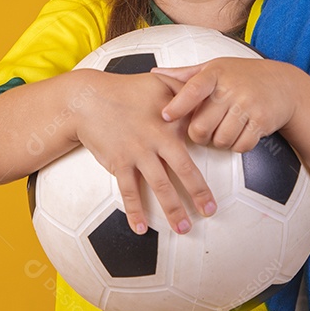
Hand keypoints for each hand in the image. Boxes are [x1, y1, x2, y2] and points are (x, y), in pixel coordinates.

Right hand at [69, 70, 217, 235]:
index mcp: (169, 124)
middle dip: (198, 193)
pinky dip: (134, 211)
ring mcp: (136, 154)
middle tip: (210, 211)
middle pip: (182, 171)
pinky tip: (141, 228)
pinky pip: (128, 192)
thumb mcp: (159, 81)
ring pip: (158, 186)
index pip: (196, 144)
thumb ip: (184, 87)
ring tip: (183, 228)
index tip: (222, 174)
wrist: (88, 100)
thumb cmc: (125, 90)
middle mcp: (155, 141)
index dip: (211, 156)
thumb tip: (205, 93)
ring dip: (172, 210)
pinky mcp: (118, 163)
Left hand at [153, 58, 298, 152]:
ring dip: (218, 142)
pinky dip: (236, 146)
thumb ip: (185, 74)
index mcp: (215, 73)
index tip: (165, 115)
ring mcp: (248, 105)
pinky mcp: (262, 121)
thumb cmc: (242, 75)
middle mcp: (231, 88)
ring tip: (221, 131)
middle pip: (201, 126)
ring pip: (220, 140)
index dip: (177, 105)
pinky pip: (240, 146)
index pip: (192, 90)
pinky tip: (237, 134)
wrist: (283, 83)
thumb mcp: (215, 67)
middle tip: (202, 131)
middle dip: (198, 135)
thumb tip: (154, 73)